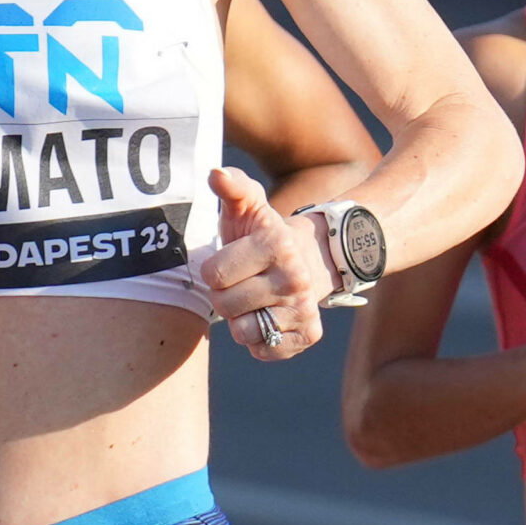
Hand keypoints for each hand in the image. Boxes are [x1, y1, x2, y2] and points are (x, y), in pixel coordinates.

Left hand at [199, 167, 330, 361]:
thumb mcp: (249, 205)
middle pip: (225, 305)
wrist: (312, 258)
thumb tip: (215, 173)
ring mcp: (304, 308)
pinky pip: (264, 351)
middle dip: (225, 295)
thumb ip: (231, 187)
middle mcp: (295, 278)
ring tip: (254, 300)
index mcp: (276, 244)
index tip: (232, 260)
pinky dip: (259, 340)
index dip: (214, 269)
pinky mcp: (309, 334)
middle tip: (242, 281)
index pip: (213, 274)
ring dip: (241, 319)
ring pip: (243, 331)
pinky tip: (269, 317)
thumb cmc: (263, 234)